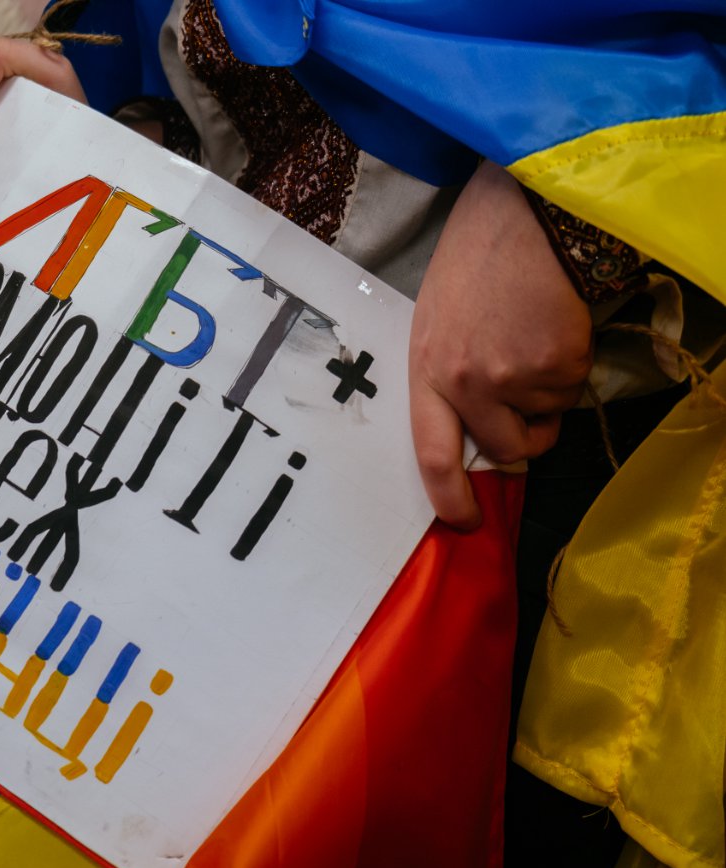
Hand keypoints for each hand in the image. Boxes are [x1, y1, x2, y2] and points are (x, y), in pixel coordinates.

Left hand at [409, 161, 592, 528]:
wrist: (522, 216)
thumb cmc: (473, 265)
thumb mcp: (436, 323)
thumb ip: (446, 378)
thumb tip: (472, 431)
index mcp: (426, 371)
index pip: (431, 454)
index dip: (448, 497)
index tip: (463, 520)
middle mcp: (465, 382)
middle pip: (504, 449)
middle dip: (525, 439)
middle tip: (530, 405)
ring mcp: (512, 375)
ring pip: (546, 420)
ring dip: (548, 395)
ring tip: (534, 339)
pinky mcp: (558, 363)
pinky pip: (572, 390)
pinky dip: (571, 367)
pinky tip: (554, 325)